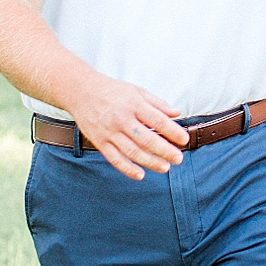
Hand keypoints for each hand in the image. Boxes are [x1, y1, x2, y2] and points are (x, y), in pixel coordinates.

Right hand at [65, 73, 189, 178]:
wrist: (81, 91)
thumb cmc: (112, 90)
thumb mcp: (137, 91)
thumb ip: (158, 103)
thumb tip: (177, 113)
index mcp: (134, 104)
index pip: (157, 120)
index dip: (172, 131)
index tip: (184, 139)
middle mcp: (122, 119)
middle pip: (146, 139)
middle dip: (164, 150)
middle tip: (178, 158)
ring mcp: (110, 132)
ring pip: (132, 151)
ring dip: (150, 162)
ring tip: (165, 167)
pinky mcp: (100, 142)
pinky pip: (115, 159)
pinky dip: (127, 169)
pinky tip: (140, 174)